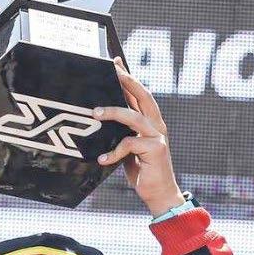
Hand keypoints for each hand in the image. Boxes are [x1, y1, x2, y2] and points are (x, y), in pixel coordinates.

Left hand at [94, 58, 184, 216]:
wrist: (158, 193)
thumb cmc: (141, 169)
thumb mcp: (127, 146)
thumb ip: (121, 130)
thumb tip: (99, 115)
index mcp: (150, 120)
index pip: (139, 92)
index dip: (128, 76)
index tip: (115, 61)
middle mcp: (156, 124)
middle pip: (142, 95)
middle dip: (126, 80)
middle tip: (111, 70)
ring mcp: (157, 135)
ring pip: (134, 116)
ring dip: (113, 112)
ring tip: (94, 113)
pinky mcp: (156, 149)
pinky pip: (130, 143)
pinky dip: (114, 152)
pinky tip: (102, 159)